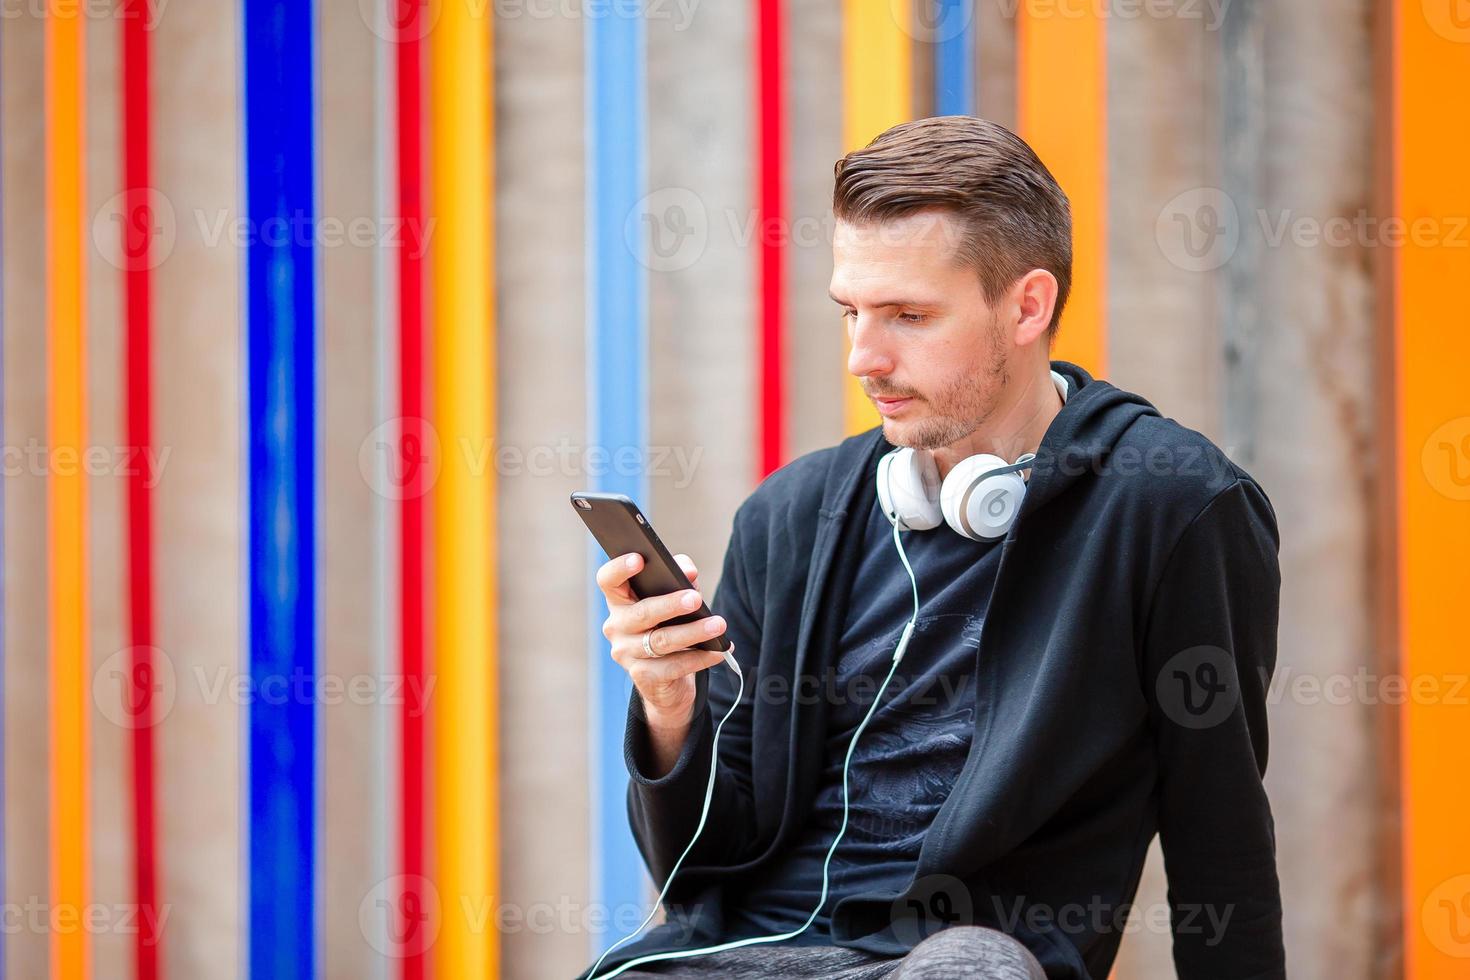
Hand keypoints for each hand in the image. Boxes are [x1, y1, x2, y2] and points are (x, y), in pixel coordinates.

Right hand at [596, 552, 731, 729]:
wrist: (667, 678)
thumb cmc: (669, 624)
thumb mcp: (674, 596)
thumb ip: (680, 576)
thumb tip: (688, 572)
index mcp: (619, 601)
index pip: (608, 580)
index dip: (619, 568)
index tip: (640, 558)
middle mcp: (616, 626)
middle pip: (641, 613)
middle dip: (670, 605)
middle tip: (695, 599)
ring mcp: (626, 653)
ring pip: (660, 641)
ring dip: (692, 632)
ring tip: (718, 625)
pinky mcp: (643, 677)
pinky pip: (672, 666)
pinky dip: (698, 658)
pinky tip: (717, 651)